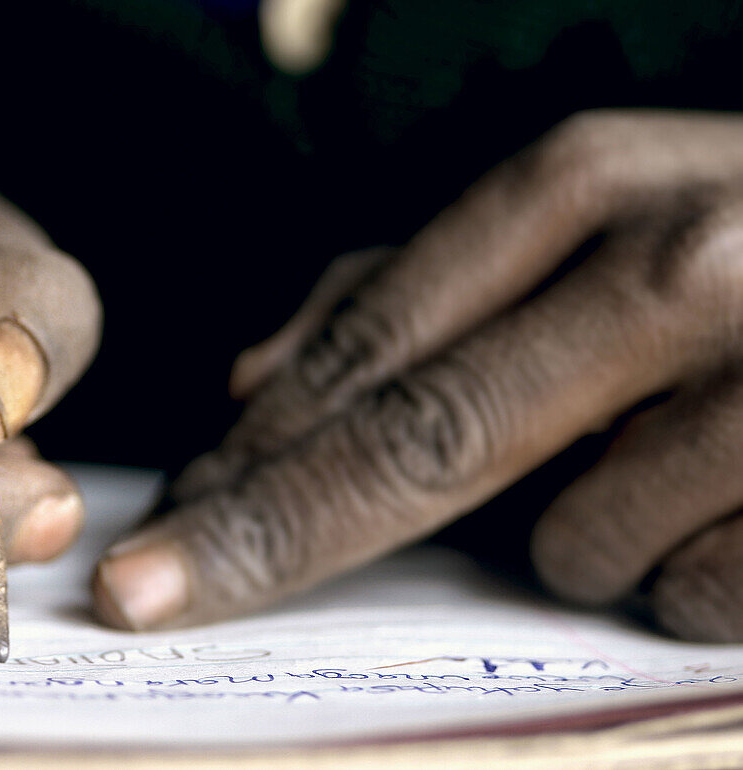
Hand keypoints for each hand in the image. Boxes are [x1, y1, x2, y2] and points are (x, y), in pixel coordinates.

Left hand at [92, 110, 742, 641]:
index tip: (158, 540)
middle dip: (268, 536)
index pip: (369, 354)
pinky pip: (692, 589)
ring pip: (573, 542)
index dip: (251, 459)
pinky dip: (694, 568)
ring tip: (678, 458)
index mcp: (584, 188)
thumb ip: (413, 294)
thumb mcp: (586, 226)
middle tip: (151, 598)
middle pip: (416, 442)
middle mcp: (674, 267)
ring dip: (587, 533)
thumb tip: (251, 379)